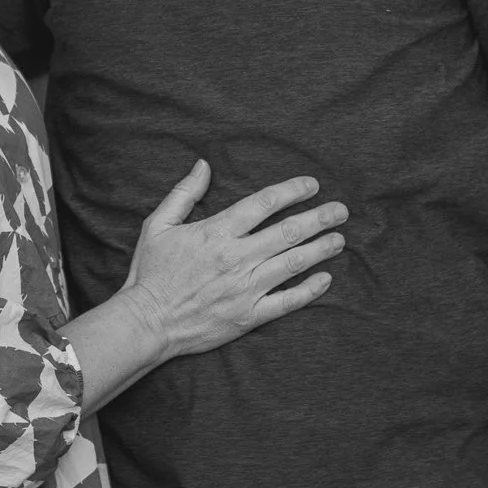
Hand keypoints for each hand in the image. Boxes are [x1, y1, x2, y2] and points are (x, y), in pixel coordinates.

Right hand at [120, 162, 346, 360]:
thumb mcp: (157, 224)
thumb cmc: (150, 272)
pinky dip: (309, 291)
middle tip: (340, 210)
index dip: (291, 191)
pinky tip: (325, 279)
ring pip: (292, 264)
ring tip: (339, 239)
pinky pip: (286, 302)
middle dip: (318, 218)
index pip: (263, 204)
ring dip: (320, 249)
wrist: (146, 322)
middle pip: (287, 232)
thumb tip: (204, 165)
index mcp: (216, 232)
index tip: (312, 185)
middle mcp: (236, 258)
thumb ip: (184, 193)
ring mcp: (245, 289)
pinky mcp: (248, 316)